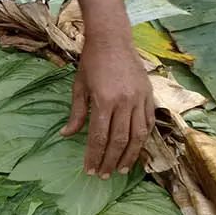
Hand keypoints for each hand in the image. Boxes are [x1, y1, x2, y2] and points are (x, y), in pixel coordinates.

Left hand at [62, 35, 154, 177]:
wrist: (112, 39)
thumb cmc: (91, 61)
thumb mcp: (79, 86)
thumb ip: (76, 113)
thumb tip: (66, 134)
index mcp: (104, 100)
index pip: (99, 136)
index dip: (94, 156)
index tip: (89, 169)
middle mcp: (124, 102)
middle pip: (119, 140)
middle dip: (110, 161)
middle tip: (104, 175)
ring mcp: (139, 99)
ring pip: (137, 136)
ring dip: (130, 156)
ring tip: (122, 170)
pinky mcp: (149, 95)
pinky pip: (149, 123)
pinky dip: (143, 139)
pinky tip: (136, 149)